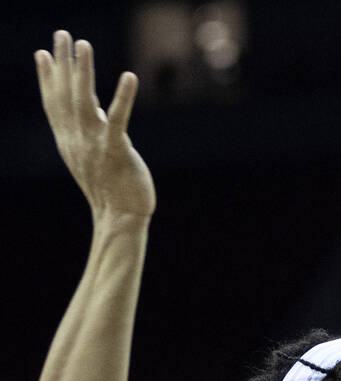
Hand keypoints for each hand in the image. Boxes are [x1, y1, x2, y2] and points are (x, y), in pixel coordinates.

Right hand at [35, 31, 154, 217]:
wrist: (120, 216)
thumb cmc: (110, 187)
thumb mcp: (90, 156)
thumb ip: (85, 131)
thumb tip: (89, 107)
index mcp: (68, 141)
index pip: (53, 103)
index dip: (47, 78)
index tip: (42, 52)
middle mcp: (76, 139)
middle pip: (65, 95)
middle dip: (62, 63)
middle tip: (62, 34)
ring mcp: (94, 144)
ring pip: (84, 102)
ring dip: (83, 71)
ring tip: (83, 44)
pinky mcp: (116, 151)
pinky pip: (118, 120)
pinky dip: (122, 97)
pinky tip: (128, 76)